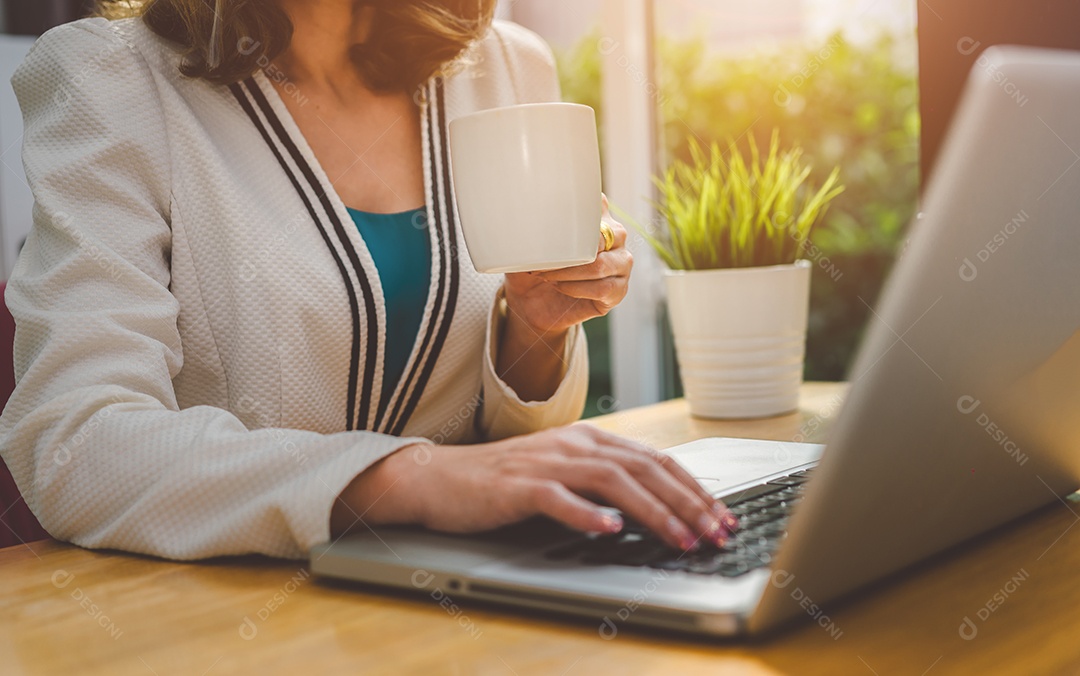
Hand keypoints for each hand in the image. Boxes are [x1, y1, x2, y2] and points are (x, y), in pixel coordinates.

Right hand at [333, 425, 737, 550]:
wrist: (442, 477)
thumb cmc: (506, 481)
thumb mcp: (564, 473)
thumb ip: (605, 481)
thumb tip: (659, 506)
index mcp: (590, 439)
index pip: (655, 460)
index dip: (693, 487)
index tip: (721, 516)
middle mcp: (574, 444)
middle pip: (643, 468)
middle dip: (687, 502)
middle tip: (716, 531)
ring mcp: (546, 463)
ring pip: (612, 481)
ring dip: (653, 511)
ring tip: (680, 537)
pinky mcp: (518, 486)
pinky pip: (558, 499)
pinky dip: (587, 514)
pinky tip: (611, 530)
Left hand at [501, 194, 632, 338]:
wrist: (532, 302)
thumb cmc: (534, 266)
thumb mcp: (529, 243)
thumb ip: (535, 225)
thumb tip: (523, 216)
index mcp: (598, 219)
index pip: (597, 206)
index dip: (575, 217)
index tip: (550, 226)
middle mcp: (615, 239)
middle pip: (604, 237)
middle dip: (569, 251)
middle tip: (542, 260)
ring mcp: (621, 265)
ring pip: (601, 265)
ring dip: (569, 272)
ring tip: (546, 275)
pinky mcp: (618, 291)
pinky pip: (603, 288)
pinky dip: (577, 288)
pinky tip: (560, 287)